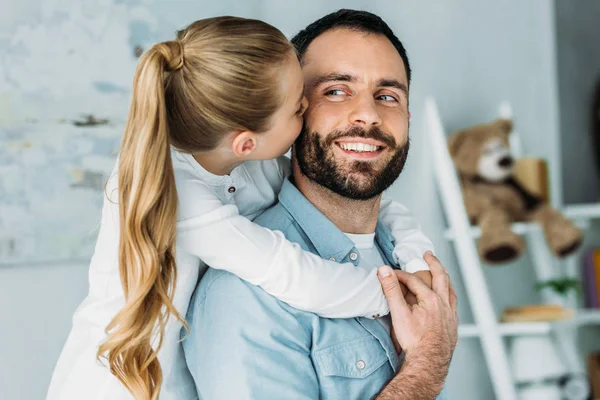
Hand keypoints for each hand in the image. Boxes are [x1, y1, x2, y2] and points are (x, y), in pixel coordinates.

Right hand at [377, 252, 457, 369]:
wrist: (428, 363)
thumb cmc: (414, 341)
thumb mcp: (398, 313)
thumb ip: (391, 290)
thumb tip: (384, 270)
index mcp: (431, 299)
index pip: (414, 280)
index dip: (401, 275)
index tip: (391, 274)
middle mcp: (444, 304)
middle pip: (441, 277)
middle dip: (434, 263)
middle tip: (428, 255)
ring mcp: (451, 315)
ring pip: (451, 291)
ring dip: (445, 279)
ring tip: (441, 273)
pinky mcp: (453, 326)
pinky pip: (454, 305)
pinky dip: (450, 297)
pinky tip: (447, 300)